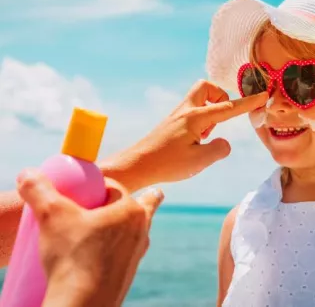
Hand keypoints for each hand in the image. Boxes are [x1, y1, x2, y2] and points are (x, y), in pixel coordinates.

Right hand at [16, 169, 163, 306]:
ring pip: (138, 229)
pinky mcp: (128, 273)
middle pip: (139, 207)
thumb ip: (38, 191)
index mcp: (130, 211)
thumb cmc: (72, 258)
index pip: (114, 188)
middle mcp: (140, 230)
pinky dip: (125, 246)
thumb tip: (27, 173)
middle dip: (146, 198)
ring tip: (145, 218)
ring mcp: (136, 253)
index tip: (86, 189)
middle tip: (155, 193)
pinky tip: (118, 250)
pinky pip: (129, 251)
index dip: (99, 185)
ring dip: (136, 223)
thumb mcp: (51, 216)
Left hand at [100, 80, 267, 190]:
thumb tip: (224, 142)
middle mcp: (186, 111)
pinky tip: (195, 140)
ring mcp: (177, 115)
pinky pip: (192, 110)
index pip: (228, 107)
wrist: (138, 164)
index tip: (263, 95)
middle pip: (206, 87)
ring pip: (199, 98)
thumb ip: (219, 149)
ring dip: (210, 110)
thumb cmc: (167, 163)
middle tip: (221, 119)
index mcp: (195, 117)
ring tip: (206, 136)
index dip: (248, 102)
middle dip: (220, 97)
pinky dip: (201, 119)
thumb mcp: (199, 160)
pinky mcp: (172, 122)